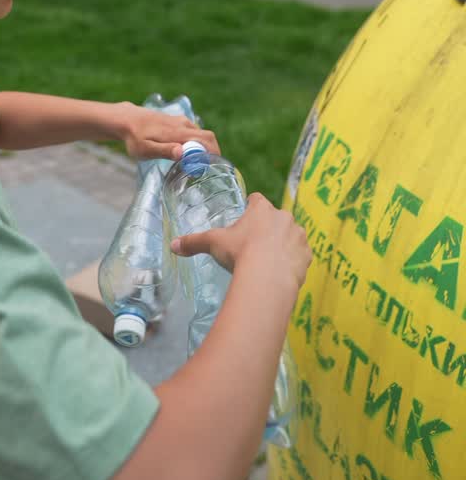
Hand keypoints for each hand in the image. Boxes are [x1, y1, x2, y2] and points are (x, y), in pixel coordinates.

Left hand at [113, 101, 219, 164]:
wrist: (127, 119)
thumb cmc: (135, 137)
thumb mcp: (145, 149)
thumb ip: (164, 151)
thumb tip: (182, 152)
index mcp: (178, 132)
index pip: (206, 140)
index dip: (214, 154)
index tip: (211, 169)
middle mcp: (183, 125)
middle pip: (208, 137)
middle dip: (213, 152)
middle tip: (207, 169)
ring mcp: (181, 122)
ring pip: (201, 134)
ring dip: (204, 148)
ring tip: (197, 164)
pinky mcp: (177, 122)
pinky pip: (194, 132)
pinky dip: (197, 143)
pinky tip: (187, 153)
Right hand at [171, 193, 311, 292]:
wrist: (267, 279)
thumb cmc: (240, 254)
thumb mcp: (214, 244)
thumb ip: (194, 242)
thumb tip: (173, 245)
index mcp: (261, 209)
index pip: (256, 199)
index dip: (251, 207)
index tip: (246, 215)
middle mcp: (283, 217)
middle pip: (275, 218)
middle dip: (267, 228)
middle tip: (255, 245)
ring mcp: (298, 235)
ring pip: (291, 235)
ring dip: (284, 243)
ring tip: (270, 261)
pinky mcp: (307, 255)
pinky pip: (301, 254)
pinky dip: (294, 260)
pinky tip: (282, 271)